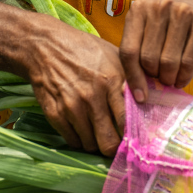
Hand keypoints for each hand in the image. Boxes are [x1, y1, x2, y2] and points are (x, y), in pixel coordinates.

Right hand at [28, 25, 126, 156]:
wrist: (44, 46)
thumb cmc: (83, 49)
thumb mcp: (113, 55)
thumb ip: (131, 78)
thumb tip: (148, 99)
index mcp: (110, 81)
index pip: (126, 121)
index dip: (132, 135)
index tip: (134, 138)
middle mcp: (92, 97)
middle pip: (109, 142)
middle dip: (114, 146)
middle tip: (116, 141)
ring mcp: (72, 107)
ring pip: (90, 145)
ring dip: (96, 141)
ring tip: (97, 130)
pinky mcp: (55, 114)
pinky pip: (72, 141)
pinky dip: (78, 138)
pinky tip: (81, 127)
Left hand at [119, 0, 192, 101]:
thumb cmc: (171, 31)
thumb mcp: (149, 35)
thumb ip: (136, 57)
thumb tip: (127, 92)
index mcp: (139, 9)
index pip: (128, 50)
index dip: (133, 77)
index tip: (140, 96)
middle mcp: (160, 6)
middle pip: (148, 58)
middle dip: (154, 76)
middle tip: (160, 78)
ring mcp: (183, 12)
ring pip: (168, 62)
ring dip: (170, 78)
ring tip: (171, 78)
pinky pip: (188, 62)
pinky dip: (184, 77)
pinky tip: (182, 78)